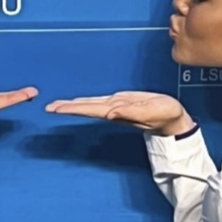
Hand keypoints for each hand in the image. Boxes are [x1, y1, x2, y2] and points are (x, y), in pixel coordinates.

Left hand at [45, 91, 194, 135]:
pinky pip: (98, 102)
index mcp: (117, 111)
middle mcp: (112, 110)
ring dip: (73, 105)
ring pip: (90, 105)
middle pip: (85, 108)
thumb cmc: (165, 115)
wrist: (173, 119)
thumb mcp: (151, 112)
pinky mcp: (121, 102)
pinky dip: (86, 102)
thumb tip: (110, 113)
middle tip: (48, 108)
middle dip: (67, 108)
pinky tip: (79, 102)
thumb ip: (131, 113)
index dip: (72, 109)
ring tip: (57, 106)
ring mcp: (116, 107)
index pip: (89, 109)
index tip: (56, 109)